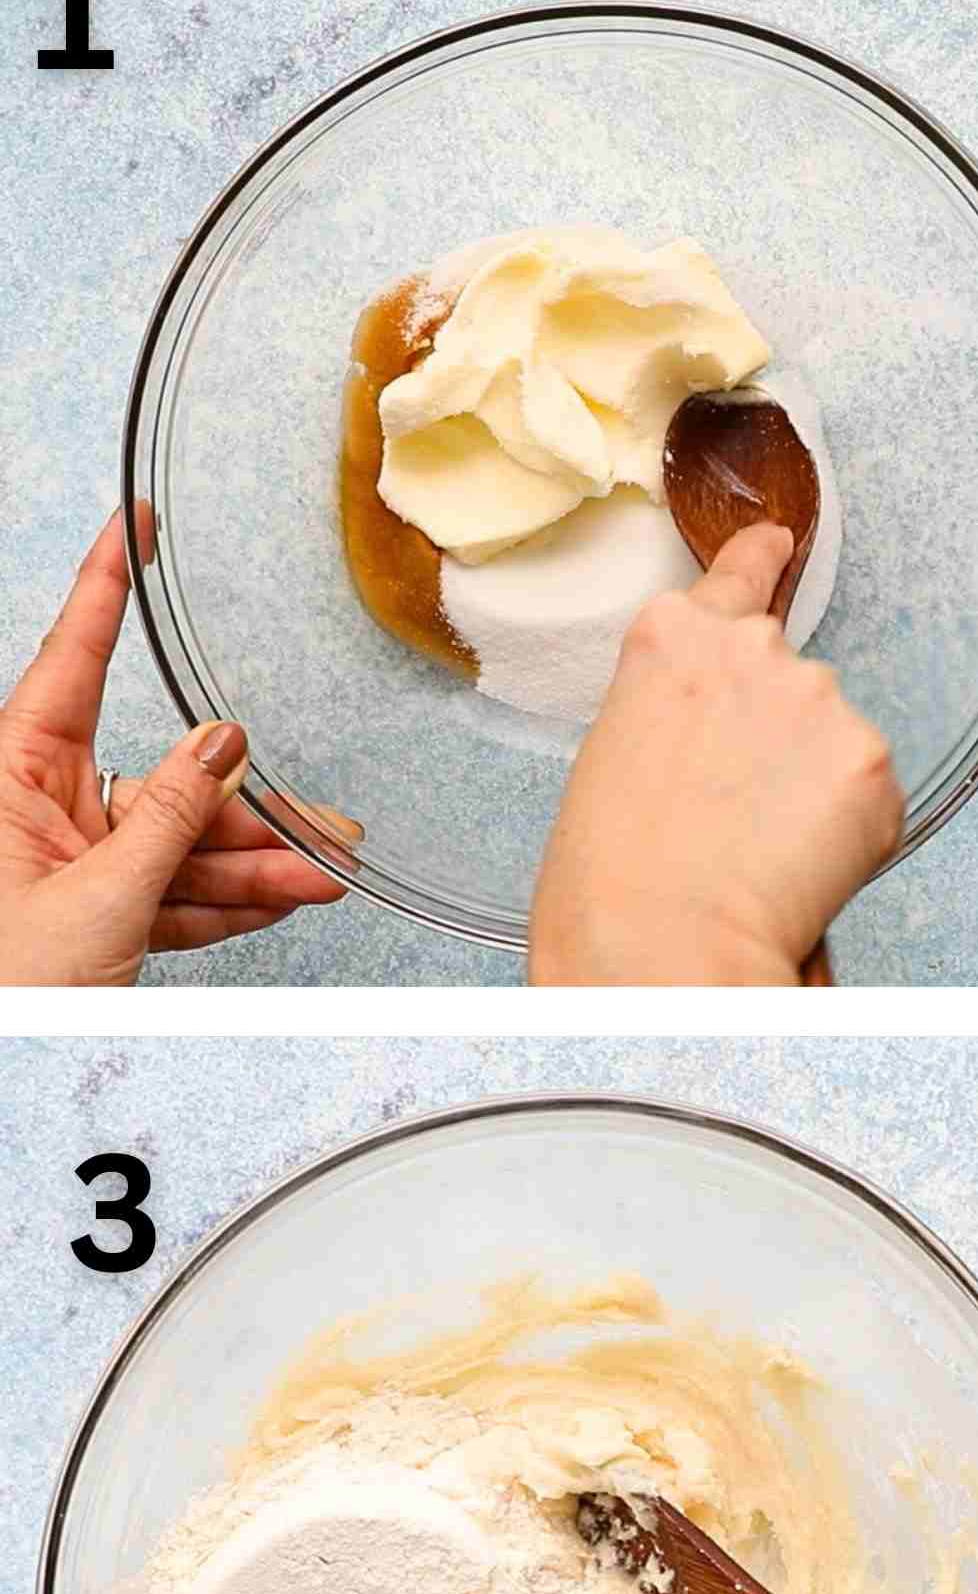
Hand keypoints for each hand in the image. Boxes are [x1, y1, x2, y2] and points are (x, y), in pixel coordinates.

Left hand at [0, 508, 344, 984]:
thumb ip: (167, 819)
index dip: (105, 587)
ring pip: (179, 843)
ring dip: (256, 864)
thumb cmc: (7, 988)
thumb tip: (220, 743)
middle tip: (321, 812)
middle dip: (243, 801)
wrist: (2, 1070)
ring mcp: (69, 863)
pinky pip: (175, 893)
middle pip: (156, 776)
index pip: (69, 660)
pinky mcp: (96, 913)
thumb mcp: (98, 901)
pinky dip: (230, 902)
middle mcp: (36, 808)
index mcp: (5, 778)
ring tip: (328, 873)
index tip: (133, 523)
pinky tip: (291, 896)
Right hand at [530, 523, 903, 985]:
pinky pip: (868, 800)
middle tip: (731, 820)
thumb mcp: (616, 756)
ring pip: (832, 744)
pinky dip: (845, 838)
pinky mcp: (871, 762)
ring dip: (810, 792)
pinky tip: (792, 871)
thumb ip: (678, 713)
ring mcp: (819, 700)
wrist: (658, 945)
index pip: (739, 574)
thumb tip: (728, 743)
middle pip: (789, 683)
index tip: (783, 542)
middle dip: (777, 742)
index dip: (764, 560)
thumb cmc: (608, 881)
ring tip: (751, 856)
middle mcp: (753, 649)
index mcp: (669, 641)